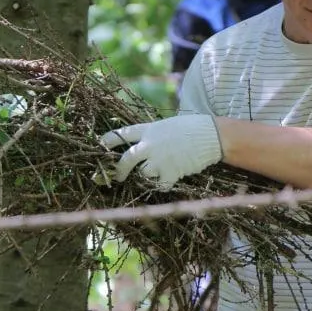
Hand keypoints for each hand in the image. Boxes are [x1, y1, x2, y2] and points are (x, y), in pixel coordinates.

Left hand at [100, 114, 222, 188]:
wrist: (211, 135)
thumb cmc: (191, 128)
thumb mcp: (167, 125)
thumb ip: (153, 134)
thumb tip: (142, 144)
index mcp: (149, 130)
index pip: (122, 134)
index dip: (109, 140)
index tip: (100, 144)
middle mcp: (150, 144)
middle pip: (126, 159)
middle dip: (119, 170)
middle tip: (116, 177)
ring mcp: (160, 159)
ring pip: (143, 174)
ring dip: (147, 176)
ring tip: (156, 173)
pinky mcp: (171, 172)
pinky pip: (159, 184)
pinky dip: (162, 184)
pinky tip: (168, 180)